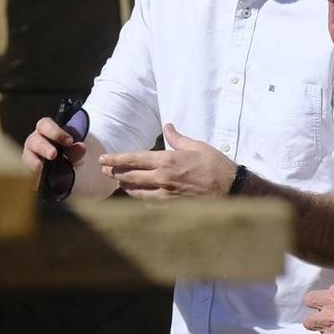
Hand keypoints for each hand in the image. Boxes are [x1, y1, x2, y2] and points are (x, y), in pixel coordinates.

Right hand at [20, 115, 84, 180]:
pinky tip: (37, 177)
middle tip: (53, 154)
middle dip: (43, 147)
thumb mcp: (76, 153)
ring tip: (40, 167)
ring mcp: (29, 157)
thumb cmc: (68, 156)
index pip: (45, 125)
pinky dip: (31, 174)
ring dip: (33, 161)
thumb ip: (78, 150)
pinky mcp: (27, 172)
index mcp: (46, 131)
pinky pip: (26, 172)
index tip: (69, 141)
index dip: (54, 132)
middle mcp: (35, 142)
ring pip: (26, 156)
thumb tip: (81, 147)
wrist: (64, 174)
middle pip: (34, 140)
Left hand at [99, 123, 237, 199]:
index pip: (134, 159)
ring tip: (119, 182)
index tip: (103, 159)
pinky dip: (141, 198)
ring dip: (125, 186)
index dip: (116, 159)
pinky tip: (139, 195)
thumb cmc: (216, 165)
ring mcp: (165, 195)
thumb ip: (178, 138)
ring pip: (136, 192)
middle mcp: (162, 178)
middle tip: (104, 171)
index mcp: (167, 161)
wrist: (230, 189)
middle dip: (114, 173)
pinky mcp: (171, 207)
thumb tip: (168, 126)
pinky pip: (149, 203)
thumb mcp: (197, 146)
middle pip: (130, 177)